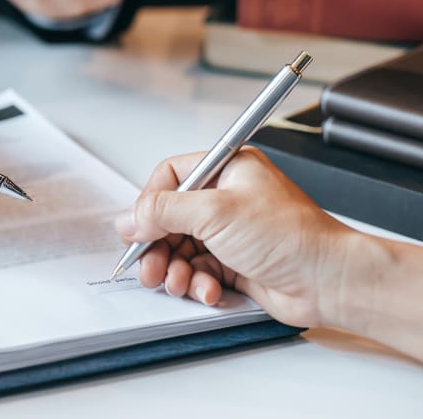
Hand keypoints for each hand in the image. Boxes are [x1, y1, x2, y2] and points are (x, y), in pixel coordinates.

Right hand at [115, 148, 358, 327]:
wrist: (328, 281)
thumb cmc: (290, 236)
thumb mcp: (215, 212)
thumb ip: (164, 211)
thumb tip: (130, 218)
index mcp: (227, 169)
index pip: (170, 177)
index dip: (150, 203)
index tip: (138, 228)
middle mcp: (226, 198)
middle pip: (169, 218)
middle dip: (156, 245)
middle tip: (148, 266)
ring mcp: (230, 232)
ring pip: (180, 248)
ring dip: (173, 268)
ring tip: (176, 282)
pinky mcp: (234, 262)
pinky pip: (198, 270)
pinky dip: (196, 283)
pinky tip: (207, 290)